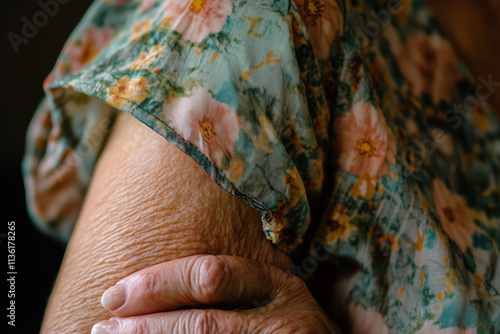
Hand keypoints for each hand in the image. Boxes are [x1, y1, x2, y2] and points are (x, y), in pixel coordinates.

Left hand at [91, 254, 338, 332]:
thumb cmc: (289, 324)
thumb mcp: (270, 294)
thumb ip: (231, 286)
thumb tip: (153, 288)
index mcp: (277, 283)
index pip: (210, 275)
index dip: (156, 284)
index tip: (113, 295)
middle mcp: (283, 319)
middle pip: (203, 324)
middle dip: (145, 329)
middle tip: (102, 330)